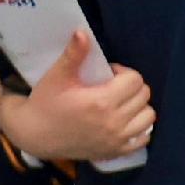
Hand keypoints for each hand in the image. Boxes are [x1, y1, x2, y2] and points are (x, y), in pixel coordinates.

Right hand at [0, 34, 152, 164]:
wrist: (36, 135)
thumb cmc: (46, 103)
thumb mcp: (57, 76)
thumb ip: (74, 54)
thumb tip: (82, 32)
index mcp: (101, 101)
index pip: (135, 80)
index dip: (123, 72)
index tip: (109, 74)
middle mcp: (113, 122)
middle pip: (144, 96)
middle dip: (131, 87)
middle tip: (114, 87)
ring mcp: (116, 140)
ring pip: (148, 116)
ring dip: (139, 107)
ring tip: (121, 104)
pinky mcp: (115, 152)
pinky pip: (144, 138)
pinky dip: (139, 128)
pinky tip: (124, 122)